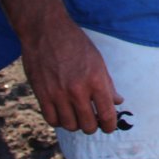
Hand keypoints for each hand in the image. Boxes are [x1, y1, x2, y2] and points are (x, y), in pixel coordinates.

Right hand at [20, 18, 123, 134]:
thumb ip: (107, 84)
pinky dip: (59, 120)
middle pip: (88, 125)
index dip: (110, 125)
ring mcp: (58, 94)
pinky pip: (52, 120)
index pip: (107, 114)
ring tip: (78, 115)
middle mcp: (77, 91)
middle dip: (93, 126)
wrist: (46, 32)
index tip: (109, 127)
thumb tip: (117, 101)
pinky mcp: (41, 95)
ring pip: (70, 126)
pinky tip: (63, 113)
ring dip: (76, 124)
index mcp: (96, 81)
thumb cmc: (76, 44)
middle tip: (94, 120)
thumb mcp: (98, 61)